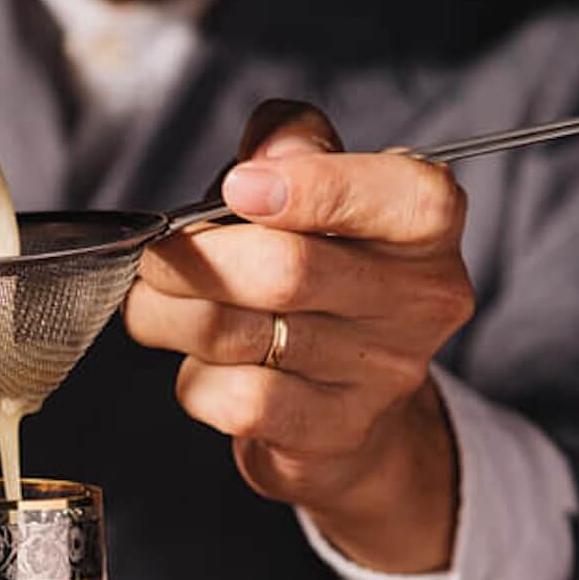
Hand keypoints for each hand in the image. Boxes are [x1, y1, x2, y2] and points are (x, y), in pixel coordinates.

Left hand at [123, 101, 475, 573]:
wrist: (353, 413)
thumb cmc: (323, 280)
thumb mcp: (318, 192)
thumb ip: (293, 145)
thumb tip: (264, 153)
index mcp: (424, 225)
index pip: (400, 196)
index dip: (315, 187)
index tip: (238, 187)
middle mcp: (419, 300)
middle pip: (285, 269)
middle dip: (194, 259)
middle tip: (155, 257)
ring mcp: (381, 375)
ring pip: (237, 334)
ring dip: (170, 315)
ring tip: (157, 305)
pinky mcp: (335, 434)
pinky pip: (235, 399)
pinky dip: (194, 379)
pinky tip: (203, 368)